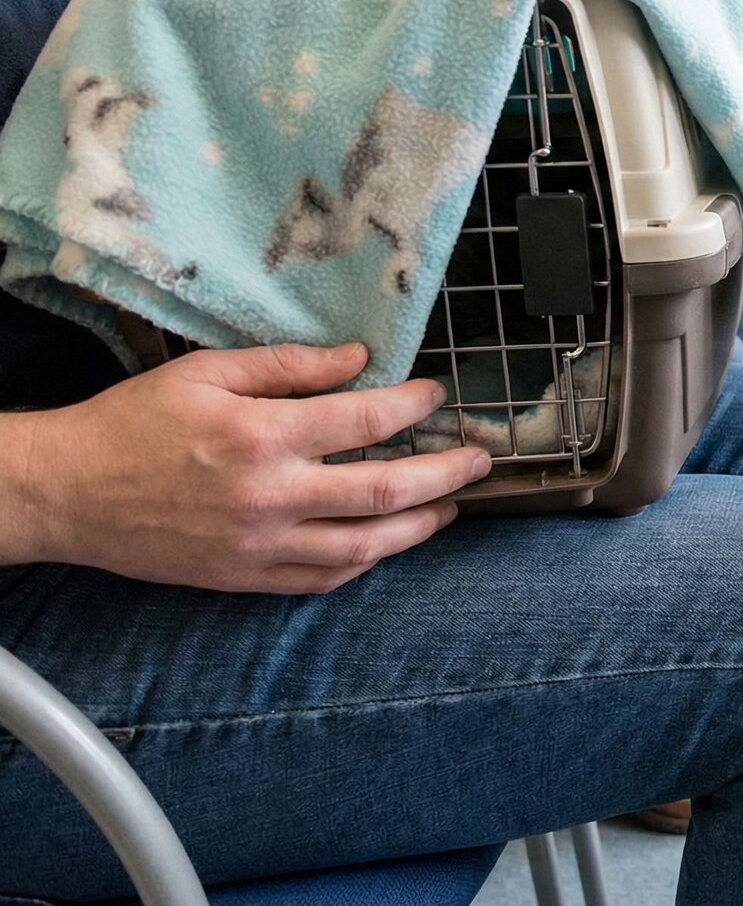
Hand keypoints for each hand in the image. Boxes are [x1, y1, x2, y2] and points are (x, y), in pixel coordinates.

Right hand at [7, 344, 489, 593]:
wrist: (67, 492)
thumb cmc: (133, 423)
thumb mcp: (205, 372)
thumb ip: (289, 366)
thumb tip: (361, 360)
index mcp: (261, 436)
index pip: (366, 420)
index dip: (414, 406)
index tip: (435, 395)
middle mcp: (270, 496)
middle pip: (385, 491)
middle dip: (445, 474)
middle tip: (478, 460)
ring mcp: (261, 546)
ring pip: (366, 546)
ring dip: (419, 527)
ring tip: (450, 505)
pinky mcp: (246, 578)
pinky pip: (324, 580)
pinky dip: (366, 562)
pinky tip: (388, 541)